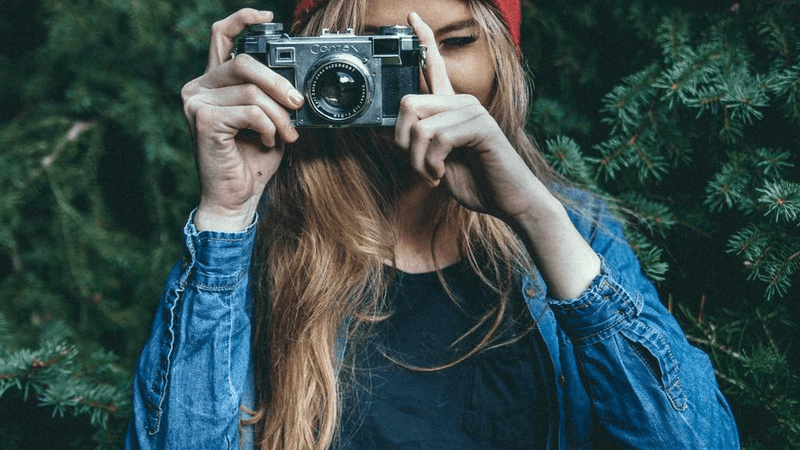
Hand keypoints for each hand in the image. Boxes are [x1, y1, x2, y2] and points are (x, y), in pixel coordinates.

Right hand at [181, 8, 304, 230]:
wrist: (236, 198)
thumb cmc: (252, 160)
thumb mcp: (268, 120)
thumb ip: (271, 96)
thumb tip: (295, 84)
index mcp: (213, 83)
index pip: (221, 37)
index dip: (243, 20)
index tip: (269, 17)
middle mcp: (198, 87)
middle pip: (244, 62)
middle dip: (279, 83)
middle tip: (297, 104)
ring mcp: (196, 103)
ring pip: (251, 91)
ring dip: (279, 114)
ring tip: (287, 134)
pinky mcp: (202, 120)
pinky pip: (249, 111)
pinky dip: (267, 126)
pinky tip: (266, 141)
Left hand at [396, 12, 550, 226]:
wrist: (508, 201)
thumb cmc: (476, 182)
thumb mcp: (435, 162)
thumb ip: (416, 144)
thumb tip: (386, 134)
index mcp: (451, 107)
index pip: (433, 65)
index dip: (422, 39)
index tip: (411, 16)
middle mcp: (461, 101)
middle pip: (408, 102)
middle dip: (402, 143)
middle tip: (418, 166)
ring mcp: (472, 111)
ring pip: (419, 127)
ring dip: (417, 162)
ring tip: (434, 175)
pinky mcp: (480, 125)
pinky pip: (437, 139)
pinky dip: (431, 164)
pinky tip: (442, 175)